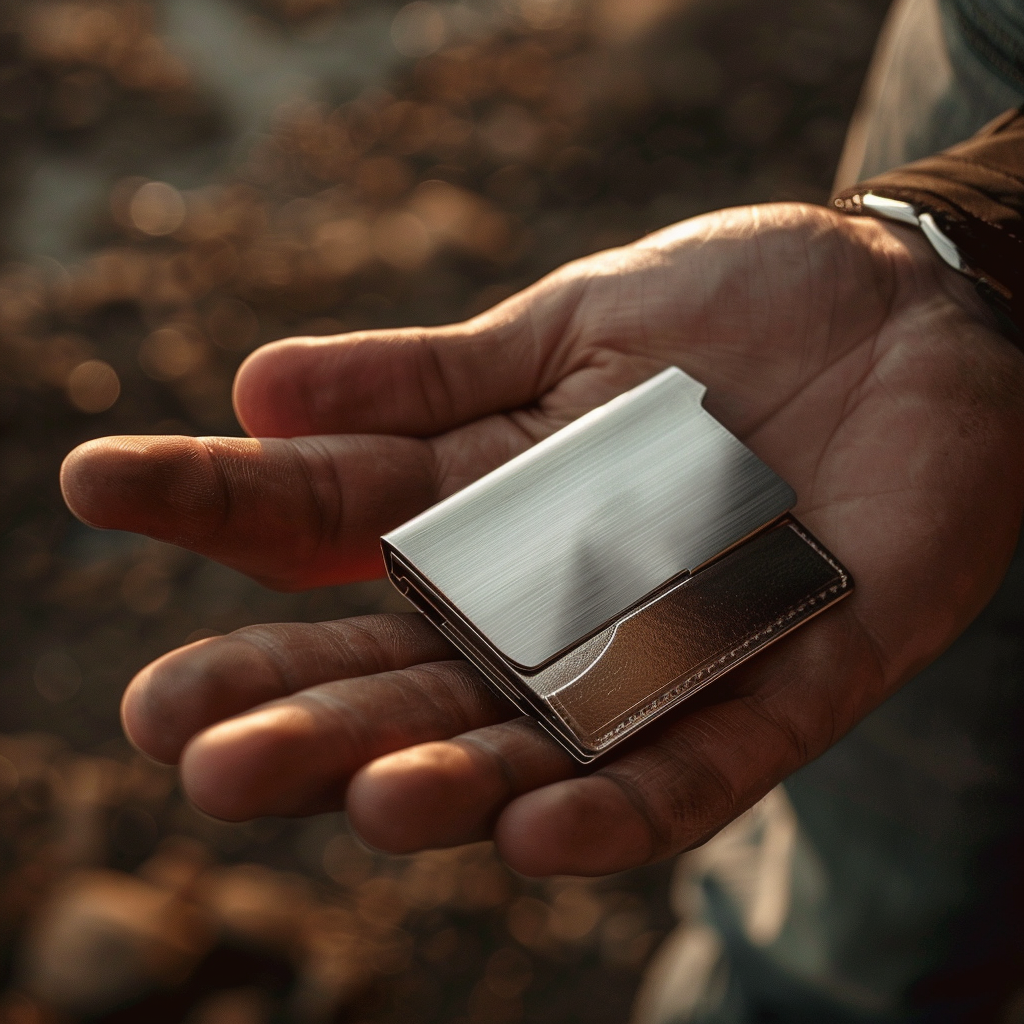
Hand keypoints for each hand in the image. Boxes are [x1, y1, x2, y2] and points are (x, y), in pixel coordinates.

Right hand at [61, 204, 1023, 874]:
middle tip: (187, 745)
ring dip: (438, 779)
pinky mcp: (788, 677)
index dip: (213, 510)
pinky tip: (536, 833)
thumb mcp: (571, 319)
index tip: (94, 487)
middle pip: (406, 669)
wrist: (920, 306)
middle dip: (301, 709)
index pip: (327, 521)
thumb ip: (427, 374)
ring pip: (528, 745)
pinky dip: (622, 807)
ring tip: (353, 795)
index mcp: (485, 505)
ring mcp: (660, 651)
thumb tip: (254, 388)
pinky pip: (695, 768)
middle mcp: (547, 600)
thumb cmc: (744, 307)